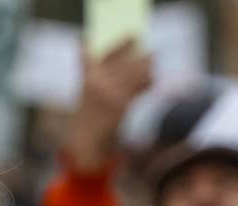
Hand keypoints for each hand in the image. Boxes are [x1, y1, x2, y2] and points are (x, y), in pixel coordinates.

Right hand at [67, 39, 152, 171]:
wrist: (86, 138)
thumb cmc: (87, 110)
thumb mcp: (84, 88)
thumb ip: (91, 67)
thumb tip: (113, 51)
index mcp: (89, 76)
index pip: (108, 54)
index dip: (122, 44)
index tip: (134, 36)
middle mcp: (100, 85)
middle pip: (126, 64)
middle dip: (141, 57)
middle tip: (152, 52)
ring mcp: (111, 96)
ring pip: (136, 76)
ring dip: (147, 68)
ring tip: (154, 62)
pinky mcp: (122, 107)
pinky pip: (139, 91)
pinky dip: (147, 83)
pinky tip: (152, 79)